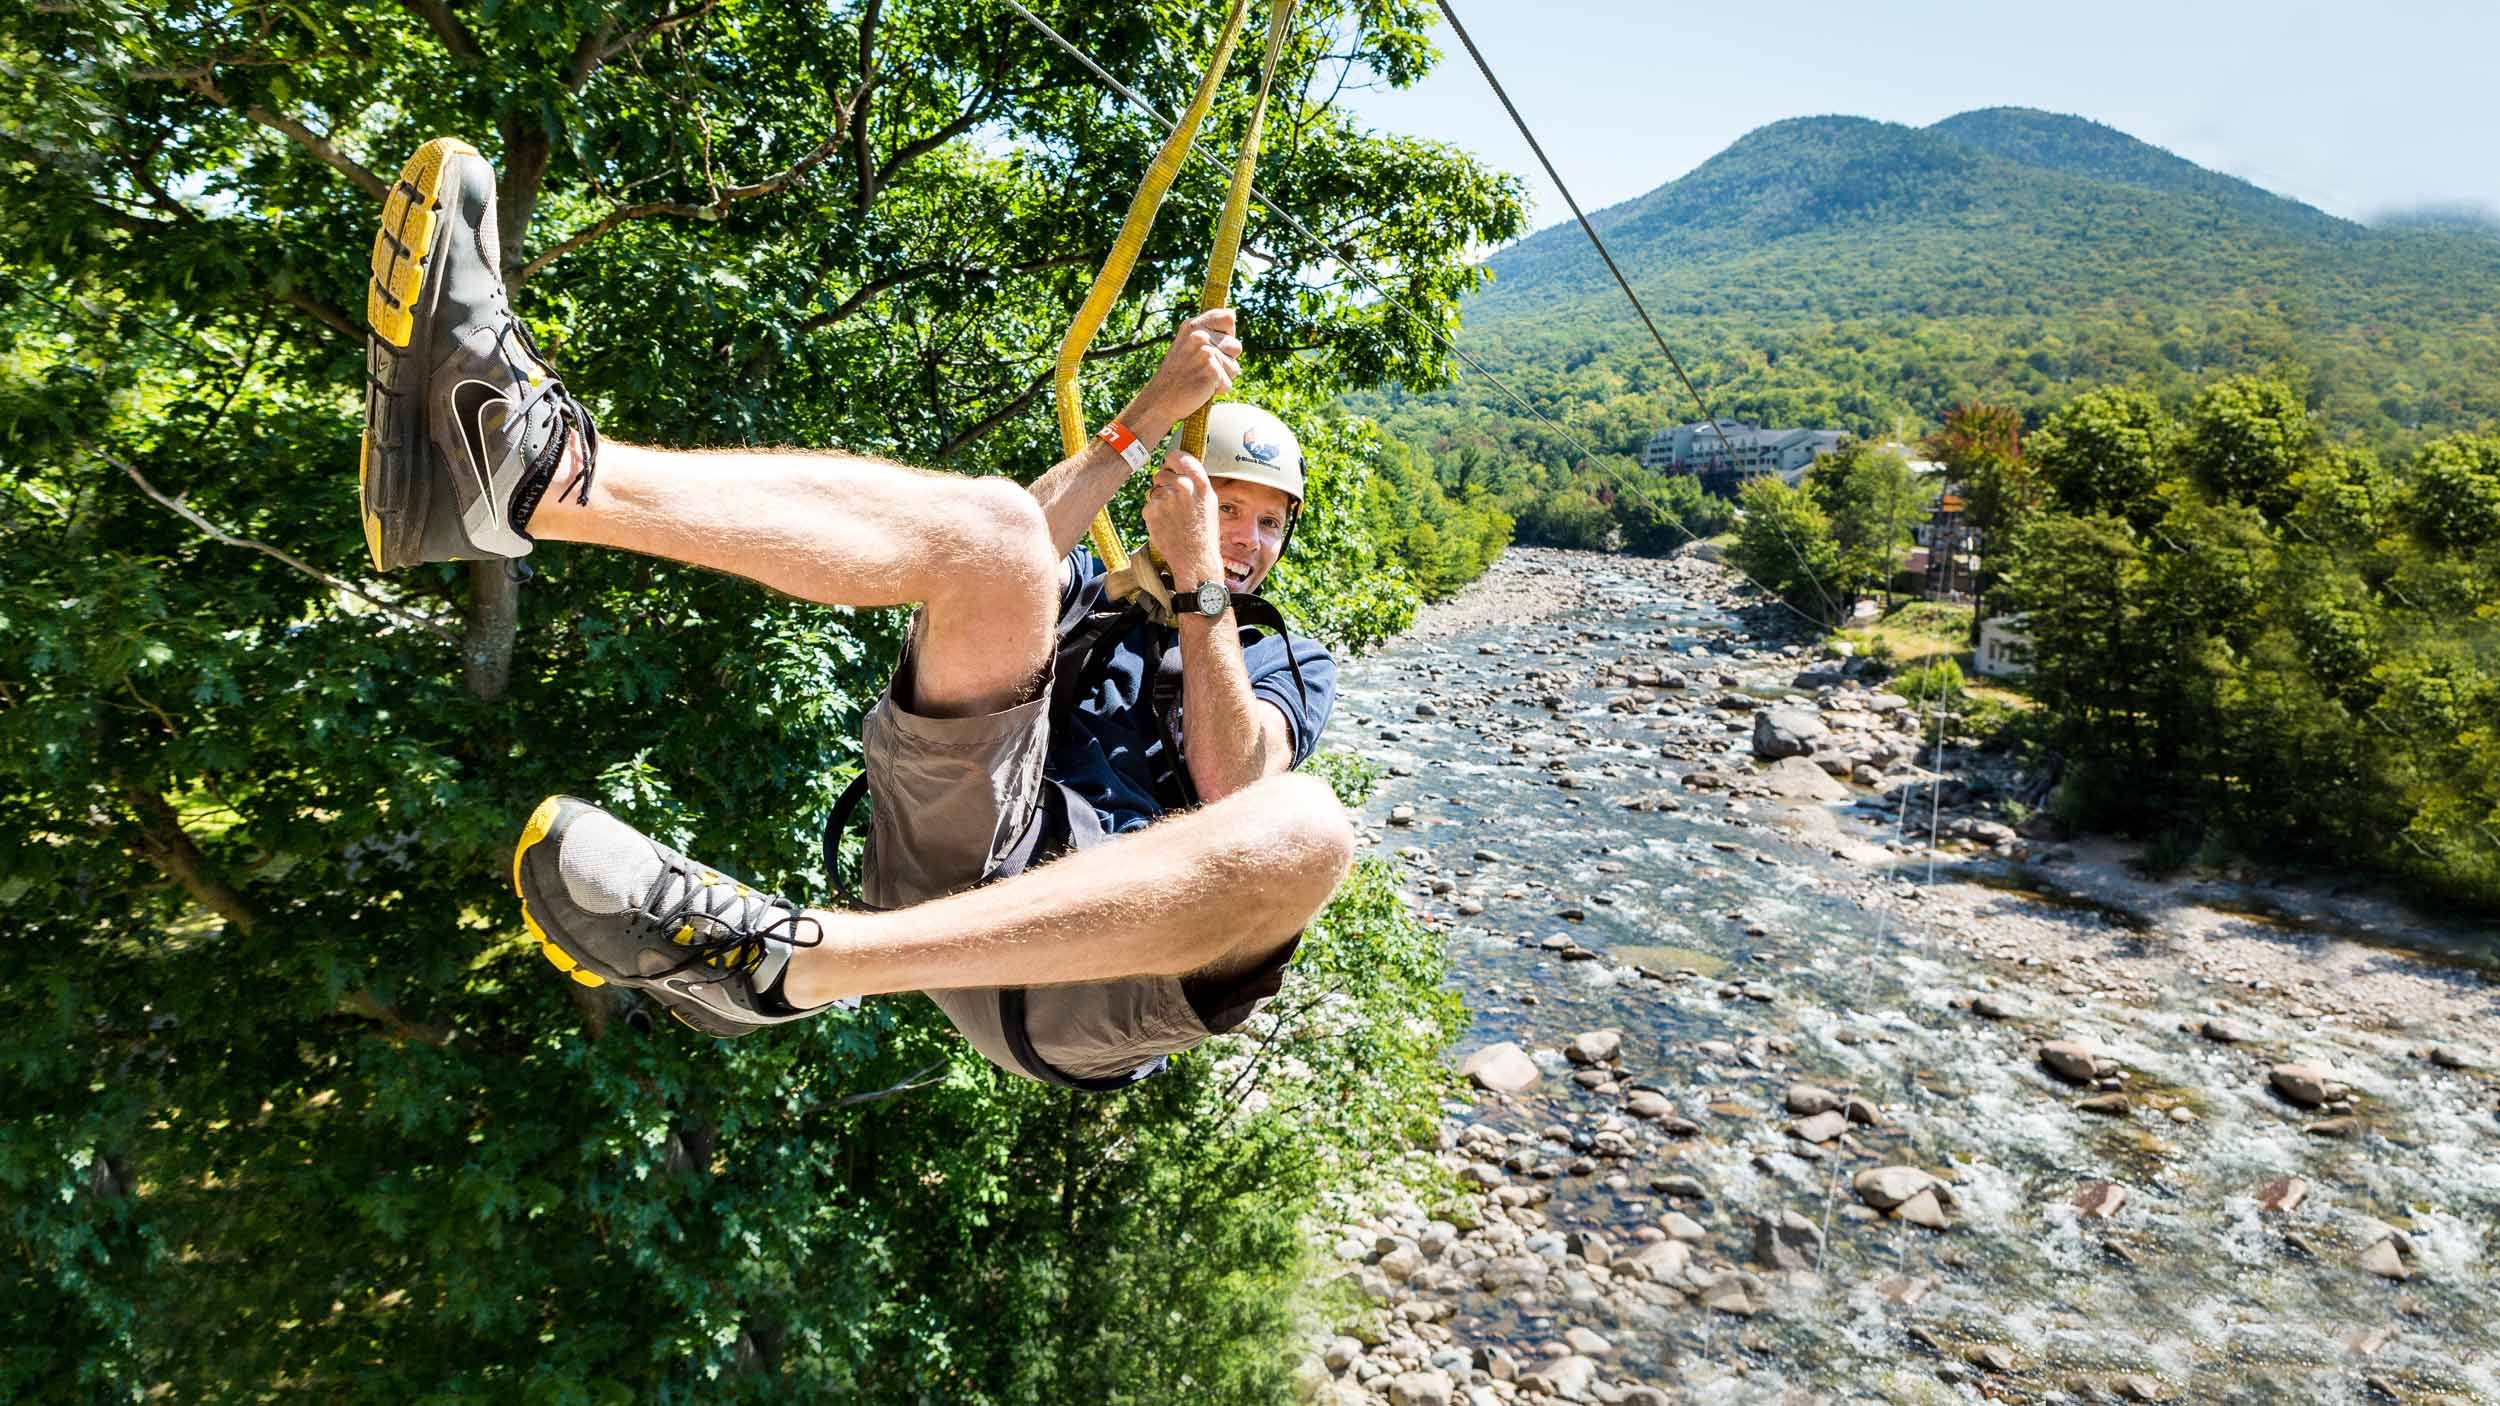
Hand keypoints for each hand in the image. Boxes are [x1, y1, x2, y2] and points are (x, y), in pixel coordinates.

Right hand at [1119, 308, 1240, 443]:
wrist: (1160, 398)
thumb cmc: (1179, 372)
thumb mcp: (1188, 342)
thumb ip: (1209, 329)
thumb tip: (1233, 315)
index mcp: (1193, 325)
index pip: (1229, 318)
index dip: (1227, 335)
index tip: (1212, 346)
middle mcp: (1199, 336)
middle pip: (1236, 346)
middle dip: (1225, 361)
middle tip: (1202, 367)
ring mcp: (1205, 353)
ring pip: (1234, 367)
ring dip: (1222, 377)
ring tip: (1202, 377)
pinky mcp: (1210, 371)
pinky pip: (1228, 382)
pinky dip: (1218, 389)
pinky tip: (1201, 388)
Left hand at [1142, 451, 1224, 589]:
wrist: (1195, 559)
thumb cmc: (1203, 532)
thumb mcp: (1208, 502)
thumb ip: (1194, 483)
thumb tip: (1176, 468)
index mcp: (1200, 483)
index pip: (1179, 457)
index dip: (1171, 461)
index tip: (1170, 465)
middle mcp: (1183, 487)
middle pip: (1161, 473)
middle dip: (1163, 484)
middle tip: (1172, 502)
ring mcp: (1165, 498)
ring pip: (1153, 491)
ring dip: (1158, 501)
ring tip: (1172, 518)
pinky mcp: (1151, 511)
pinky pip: (1148, 506)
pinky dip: (1153, 515)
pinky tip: (1166, 525)